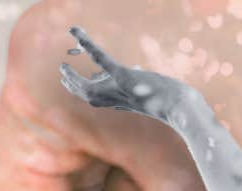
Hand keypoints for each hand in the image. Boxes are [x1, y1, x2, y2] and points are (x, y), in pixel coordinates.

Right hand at [59, 27, 191, 125]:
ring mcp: (118, 87)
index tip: (74, 82)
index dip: (83, 90)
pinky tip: (76, 33)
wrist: (178, 106)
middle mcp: (117, 99)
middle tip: (63, 71)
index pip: (97, 98)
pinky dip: (87, 44)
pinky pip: (101, 59)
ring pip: (87, 85)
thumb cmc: (170, 99)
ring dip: (73, 76)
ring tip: (63, 68)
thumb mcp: (153, 90)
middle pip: (87, 95)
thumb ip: (140, 84)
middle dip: (73, 85)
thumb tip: (138, 72)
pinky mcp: (122, 75)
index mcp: (123, 101)